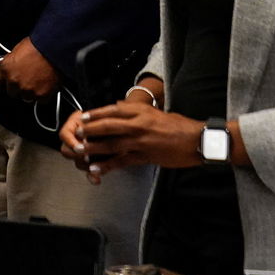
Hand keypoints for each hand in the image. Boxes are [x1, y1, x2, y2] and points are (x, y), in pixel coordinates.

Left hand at [0, 35, 58, 100]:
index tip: (1, 86)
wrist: (55, 49)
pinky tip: (45, 83)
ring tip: (37, 79)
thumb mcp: (17, 50)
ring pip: (25, 97)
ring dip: (29, 91)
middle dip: (17, 87)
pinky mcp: (41, 96)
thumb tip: (10, 68)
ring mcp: (28, 91)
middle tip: (26, 78)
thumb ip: (10, 64)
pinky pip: (39, 99)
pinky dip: (42, 94)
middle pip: (11, 92)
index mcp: (6, 69)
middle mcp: (15, 82)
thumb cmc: (38, 46)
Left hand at [67, 101, 203, 183]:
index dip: (96, 113)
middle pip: (108, 125)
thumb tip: (120, 107)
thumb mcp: (156, 112)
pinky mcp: (145, 156)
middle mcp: (138, 124)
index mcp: (141, 111)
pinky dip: (107, 164)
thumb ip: (137, 111)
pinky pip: (121, 160)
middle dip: (90, 129)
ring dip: (94, 146)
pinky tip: (96, 167)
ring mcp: (140, 141)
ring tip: (80, 149)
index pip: (113, 109)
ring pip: (111, 143)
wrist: (197, 140)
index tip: (84, 116)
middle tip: (78, 131)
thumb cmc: (179, 126)